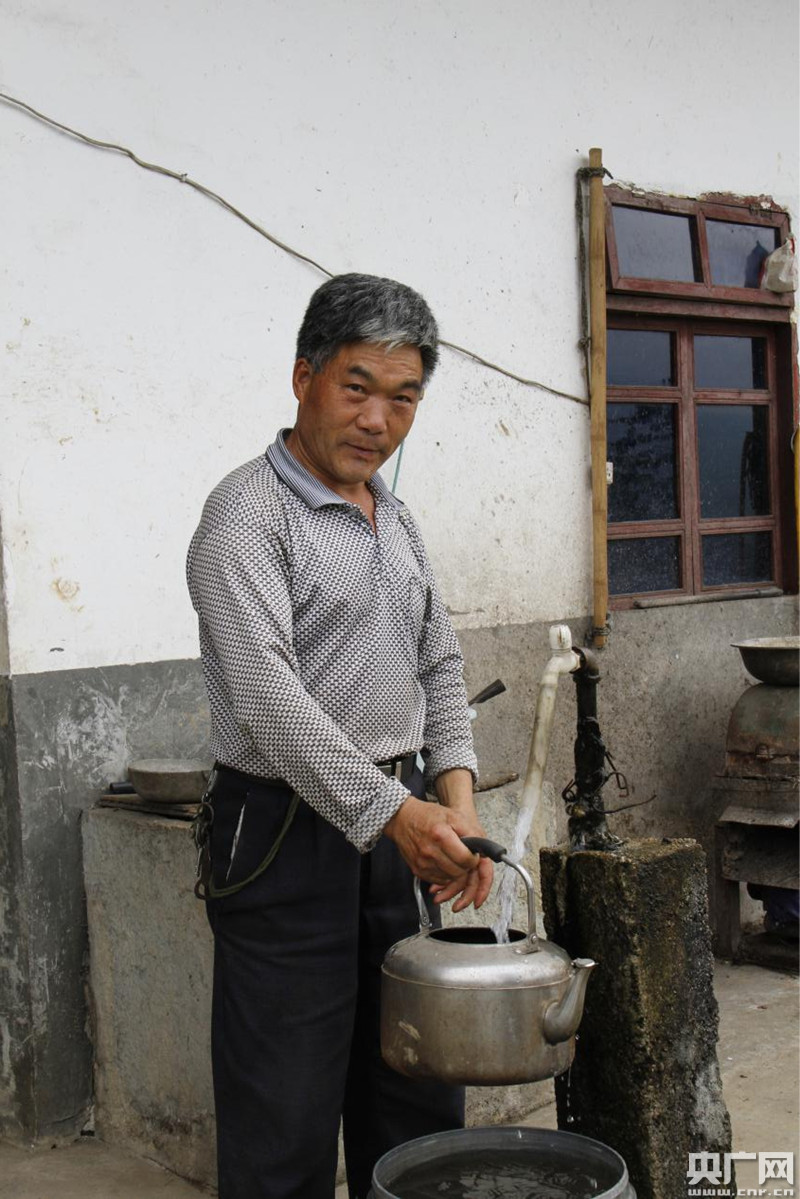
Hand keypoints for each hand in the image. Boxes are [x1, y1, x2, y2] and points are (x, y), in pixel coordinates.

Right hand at [431, 768, 492, 911]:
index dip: (473, 859)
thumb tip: (483, 850)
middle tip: (464, 857)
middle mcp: (430, 852)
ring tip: (454, 858)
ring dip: (456, 872)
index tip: (472, 855)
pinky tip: (444, 863)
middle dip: (466, 867)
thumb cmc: (427, 815)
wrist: (402, 819)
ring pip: (450, 879)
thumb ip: (470, 832)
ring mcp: (423, 863)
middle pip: (459, 872)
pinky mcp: (418, 870)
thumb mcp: (453, 815)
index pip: (465, 859)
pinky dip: (445, 875)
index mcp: (441, 836)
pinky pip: (438, 880)